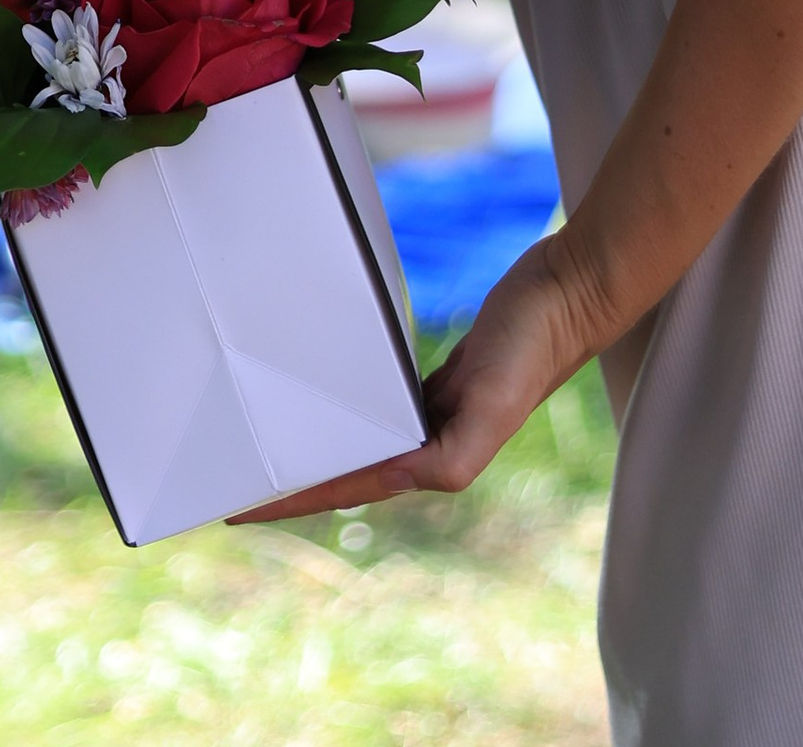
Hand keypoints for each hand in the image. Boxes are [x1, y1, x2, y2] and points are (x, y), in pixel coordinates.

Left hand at [227, 233, 613, 522]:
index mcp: (436, 460)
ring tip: (267, 448)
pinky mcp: (437, 383)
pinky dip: (348, 415)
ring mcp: (434, 414)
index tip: (242, 510)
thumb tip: (418, 476)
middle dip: (295, 483)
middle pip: (347, 473)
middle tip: (236, 482)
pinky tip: (325, 405)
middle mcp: (431, 445)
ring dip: (319, 450)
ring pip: (360, 444)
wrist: (566, 293)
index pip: (348, 488)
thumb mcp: (494, 402)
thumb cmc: (531, 345)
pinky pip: (379, 410)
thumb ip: (458, 450)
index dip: (293, 502)